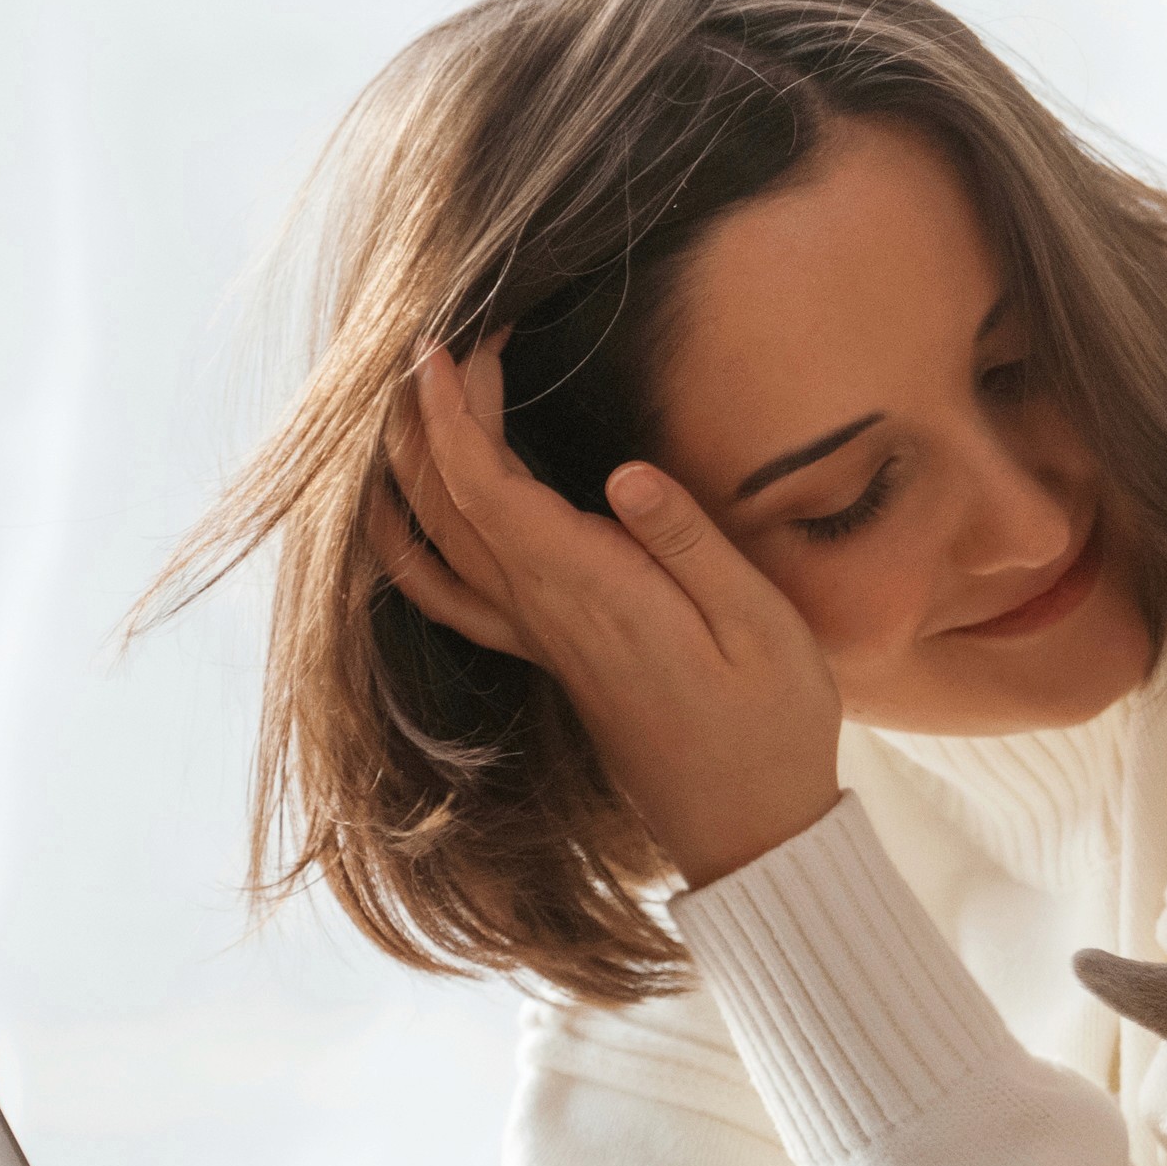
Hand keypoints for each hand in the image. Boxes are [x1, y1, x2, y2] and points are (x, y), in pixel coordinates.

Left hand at [374, 337, 846, 887]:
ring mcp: (539, 638)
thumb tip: (625, 471)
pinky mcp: (549, 654)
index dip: (457, 415)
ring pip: (440, 543)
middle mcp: (547, 613)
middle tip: (443, 340)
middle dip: (430, 417)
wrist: (750, 825)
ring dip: (415, 468)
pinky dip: (408, 547)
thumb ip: (691, 546)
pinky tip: (396, 514)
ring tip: (413, 398)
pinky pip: (450, 596)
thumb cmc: (771, 721)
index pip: (489, 490)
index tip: (450, 344)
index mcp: (593, 592)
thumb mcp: (761, 626)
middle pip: (450, 504)